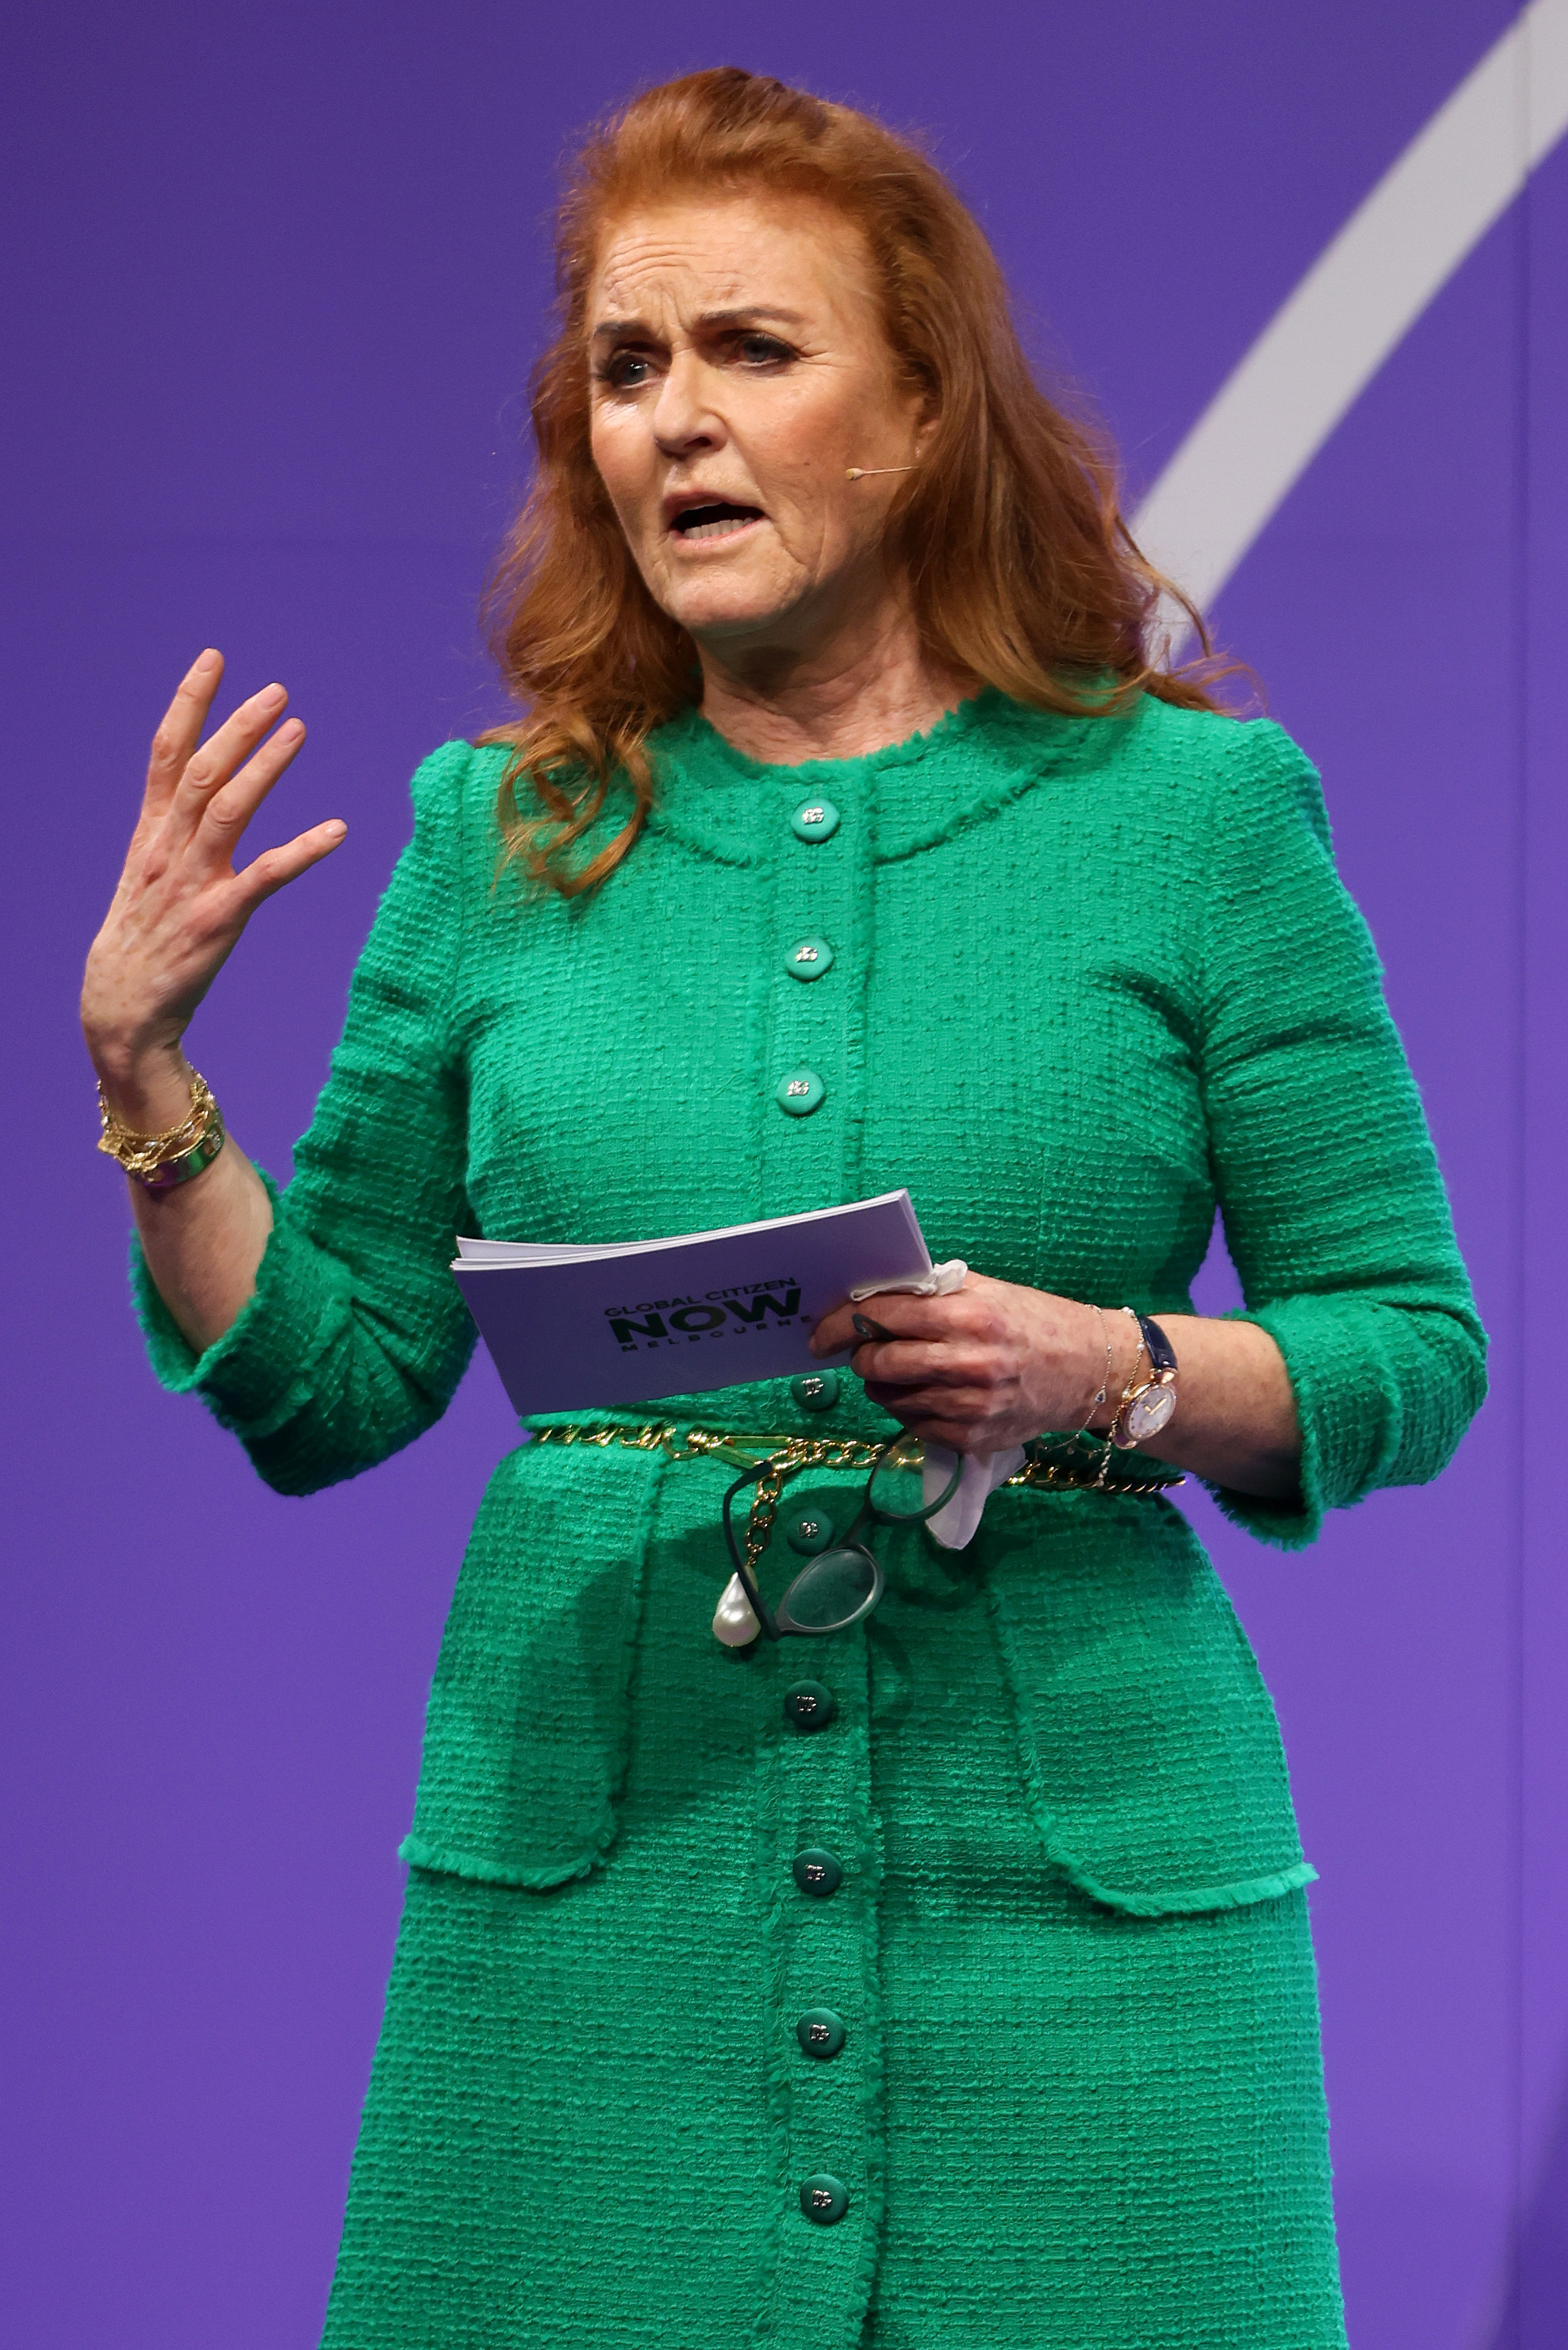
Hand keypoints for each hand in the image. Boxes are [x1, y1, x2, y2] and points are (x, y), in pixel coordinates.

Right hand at [81, 651, 344, 1122]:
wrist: (121, 1009)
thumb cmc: (143, 940)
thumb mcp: (149, 874)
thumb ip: (173, 830)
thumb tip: (200, 791)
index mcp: (149, 834)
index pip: (167, 754)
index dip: (189, 703)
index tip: (214, 660)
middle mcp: (167, 849)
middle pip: (202, 771)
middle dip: (236, 726)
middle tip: (276, 691)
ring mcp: (191, 883)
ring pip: (227, 809)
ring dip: (264, 767)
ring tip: (298, 729)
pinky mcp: (219, 919)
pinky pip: (266, 876)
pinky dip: (303, 850)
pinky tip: (338, 830)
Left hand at [810, 1274, 1112, 1453]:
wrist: (1090, 1372)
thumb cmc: (1034, 1322)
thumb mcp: (988, 1292)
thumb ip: (932, 1293)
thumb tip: (872, 1295)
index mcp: (969, 1316)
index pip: (884, 1316)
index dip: (843, 1322)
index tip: (823, 1331)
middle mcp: (968, 1363)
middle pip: (880, 1363)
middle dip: (859, 1357)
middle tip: (861, 1351)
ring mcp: (971, 1405)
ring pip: (890, 1398)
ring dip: (881, 1385)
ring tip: (898, 1371)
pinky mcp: (972, 1437)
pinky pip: (914, 1424)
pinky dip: (906, 1408)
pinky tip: (924, 1394)